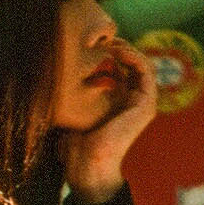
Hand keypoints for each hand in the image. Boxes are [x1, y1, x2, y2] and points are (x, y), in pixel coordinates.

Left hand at [59, 38, 155, 201]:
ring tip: (109, 41)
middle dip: (119, 46)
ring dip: (127, 48)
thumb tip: (56, 75)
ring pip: (142, 63)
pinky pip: (146, 71)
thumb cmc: (74, 145)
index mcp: (120, 102)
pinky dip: (134, 57)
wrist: (86, 166)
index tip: (91, 44)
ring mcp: (142, 103)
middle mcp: (134, 102)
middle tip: (102, 38)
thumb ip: (74, 96)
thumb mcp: (73, 113)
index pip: (121, 68)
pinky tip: (118, 51)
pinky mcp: (146, 105)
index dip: (109, 52)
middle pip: (133, 63)